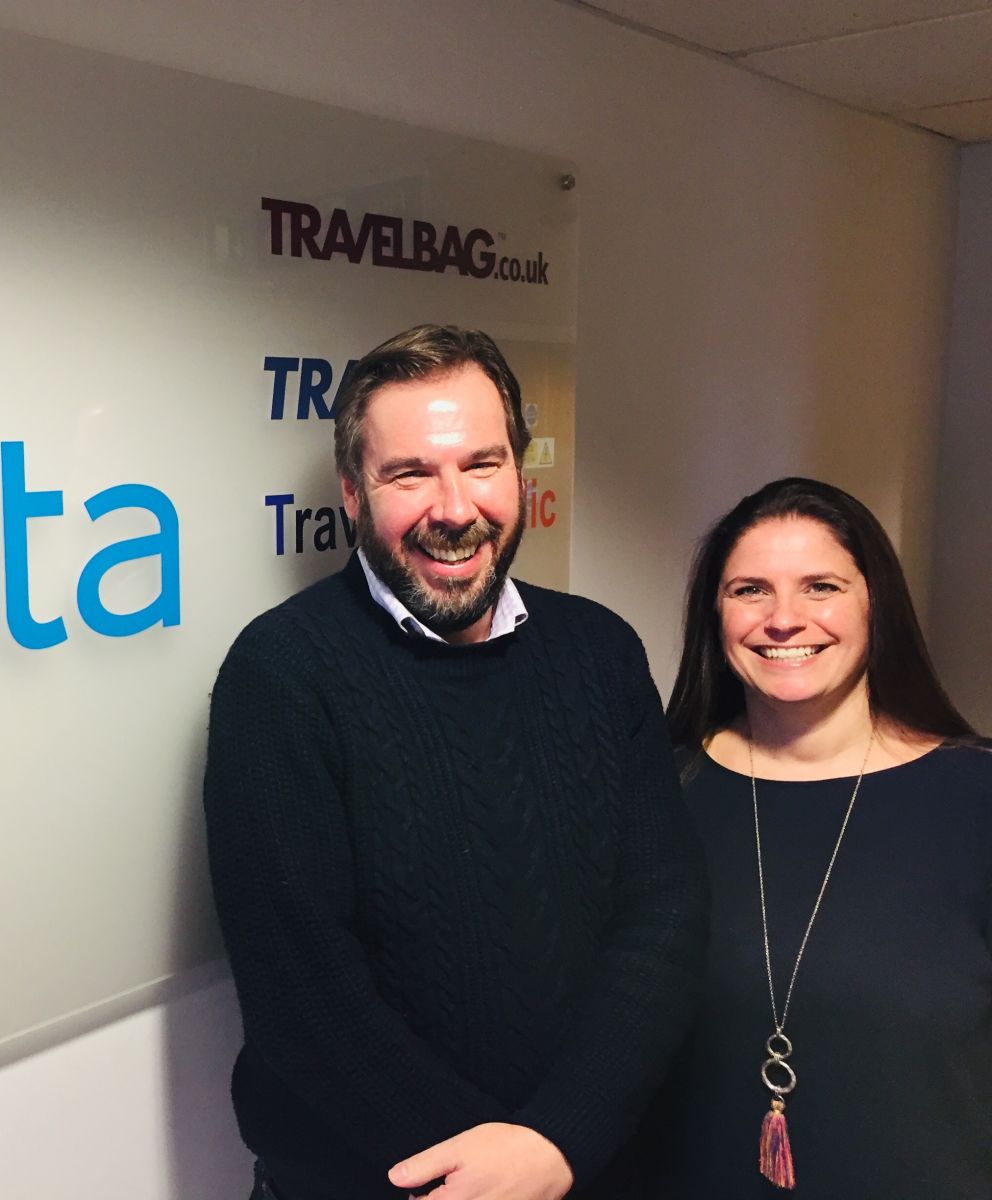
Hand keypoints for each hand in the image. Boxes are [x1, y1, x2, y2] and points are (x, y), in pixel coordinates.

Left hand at [388, 1122, 572, 1199]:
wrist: (550, 1155)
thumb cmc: (505, 1147)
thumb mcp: (460, 1147)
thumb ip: (425, 1165)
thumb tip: (395, 1178)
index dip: (415, 1196)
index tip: (420, 1185)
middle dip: (436, 1198)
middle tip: (444, 1185)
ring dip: (456, 1199)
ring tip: (469, 1185)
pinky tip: (485, 1191)